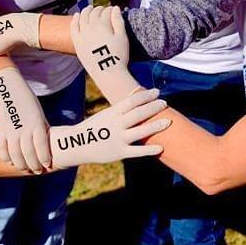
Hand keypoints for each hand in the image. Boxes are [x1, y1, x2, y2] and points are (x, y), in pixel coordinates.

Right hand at [0, 67, 50, 172]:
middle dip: (34, 165)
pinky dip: (7, 158)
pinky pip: (2, 150)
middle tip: (37, 171)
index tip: (47, 165)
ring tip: (26, 169)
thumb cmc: (29, 105)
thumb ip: (42, 131)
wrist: (10, 92)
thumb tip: (49, 148)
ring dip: (21, 165)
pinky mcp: (0, 131)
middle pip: (29, 153)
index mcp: (37, 124)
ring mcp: (10, 131)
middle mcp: (24, 129)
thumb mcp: (40, 115)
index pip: (41, 146)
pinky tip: (12, 162)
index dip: (44, 158)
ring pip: (15, 155)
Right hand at [50, 88, 169, 167]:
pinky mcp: (119, 153)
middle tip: (165, 103)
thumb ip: (121, 110)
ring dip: (156, 125)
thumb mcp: (105, 115)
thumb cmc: (95, 128)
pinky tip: (161, 148)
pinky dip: (149, 150)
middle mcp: (116, 125)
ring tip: (169, 121)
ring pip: (140, 131)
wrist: (76, 144)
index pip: (131, 101)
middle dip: (153, 107)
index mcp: (112, 113)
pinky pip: (137, 151)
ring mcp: (118, 139)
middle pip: (138, 114)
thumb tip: (139, 100)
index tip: (157, 92)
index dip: (145, 95)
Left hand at [70, 6, 137, 102]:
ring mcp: (82, 35)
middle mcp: (90, 28)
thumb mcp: (122, 37)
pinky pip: (73, 27)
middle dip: (99, 9)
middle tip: (103, 10)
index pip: (106, 12)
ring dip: (86, 11)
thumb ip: (118, 21)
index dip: (111, 10)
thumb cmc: (118, 56)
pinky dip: (75, 19)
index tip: (113, 10)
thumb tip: (115, 8)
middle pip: (94, 13)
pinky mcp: (77, 43)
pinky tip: (76, 15)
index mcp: (103, 25)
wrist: (108, 73)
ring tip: (90, 9)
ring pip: (82, 17)